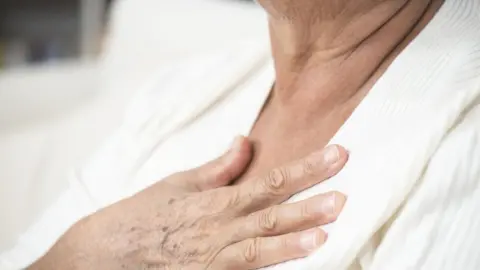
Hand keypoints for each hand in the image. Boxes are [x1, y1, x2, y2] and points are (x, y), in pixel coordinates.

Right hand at [31, 137, 347, 269]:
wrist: (102, 254)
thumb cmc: (141, 215)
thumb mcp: (177, 183)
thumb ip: (218, 168)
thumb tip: (245, 141)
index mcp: (215, 201)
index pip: (270, 181)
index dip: (306, 169)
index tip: (338, 155)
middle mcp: (217, 229)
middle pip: (270, 215)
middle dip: (309, 205)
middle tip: (342, 196)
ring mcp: (211, 259)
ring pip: (258, 249)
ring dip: (292, 242)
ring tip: (325, 234)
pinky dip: (266, 268)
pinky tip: (292, 262)